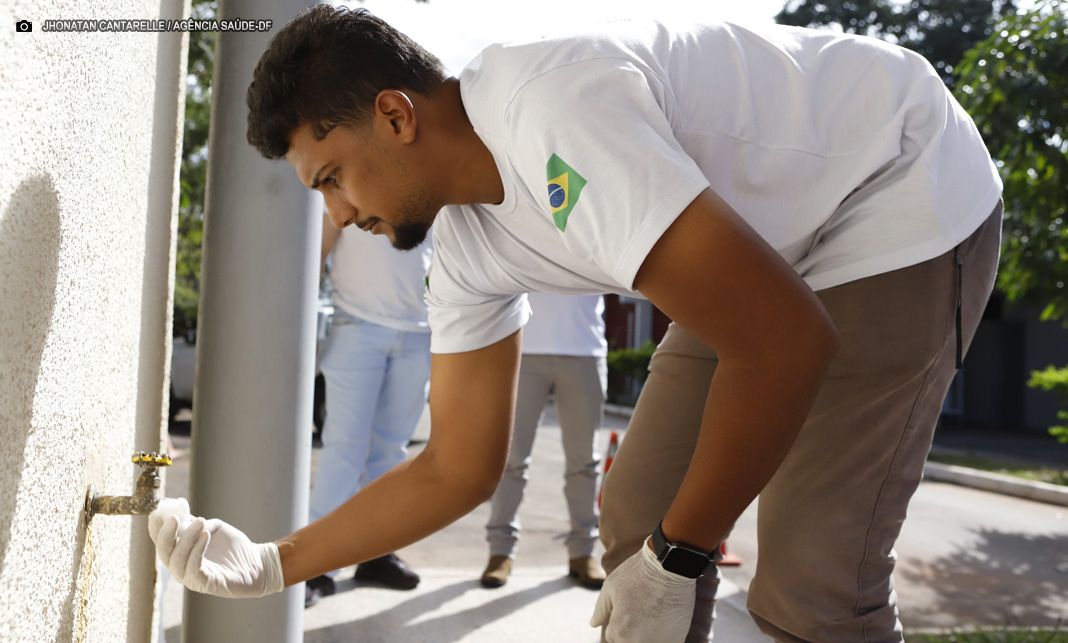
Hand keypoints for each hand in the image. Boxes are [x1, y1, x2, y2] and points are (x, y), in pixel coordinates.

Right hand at [148, 498, 284, 598]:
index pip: (162, 542)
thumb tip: (181, 514)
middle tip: (174, 517)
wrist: (256, 563)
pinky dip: (197, 550)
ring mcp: (191, 578)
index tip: (157, 513)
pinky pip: (194, 568)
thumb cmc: (233, 547)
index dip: (156, 529)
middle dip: (167, 534)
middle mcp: (181, 567)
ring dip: (187, 538)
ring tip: (200, 522)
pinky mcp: (205, 584)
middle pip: (164, 552)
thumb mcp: (213, 528)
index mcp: (180, 553)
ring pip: (178, 560)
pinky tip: (206, 535)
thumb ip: (197, 523)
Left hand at [590, 540, 694, 641]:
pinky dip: (662, 635)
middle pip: (629, 642)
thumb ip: (601, 610)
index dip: (617, 621)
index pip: (612, 638)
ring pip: (647, 642)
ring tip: (652, 611)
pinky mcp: (677, 639)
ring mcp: (659, 642)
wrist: (670, 565)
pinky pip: (664, 642)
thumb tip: (593, 624)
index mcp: (620, 632)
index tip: (627, 606)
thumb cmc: (638, 573)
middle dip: (631, 629)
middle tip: (640, 608)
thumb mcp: (611, 587)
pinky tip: (663, 617)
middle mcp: (639, 642)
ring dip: (648, 633)